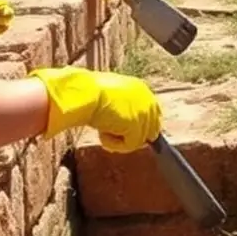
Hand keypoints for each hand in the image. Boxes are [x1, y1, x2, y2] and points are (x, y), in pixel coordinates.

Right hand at [30, 66, 162, 152]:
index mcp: (141, 89)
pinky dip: (114, 144)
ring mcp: (144, 113)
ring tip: (102, 130)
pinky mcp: (137, 126)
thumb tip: (127, 125)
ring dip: (119, 140)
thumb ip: (124, 108)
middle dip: (131, 136)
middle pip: (151, 131)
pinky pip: (130, 146)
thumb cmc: (89, 94)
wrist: (84, 93)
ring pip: (138, 141)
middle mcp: (148, 100)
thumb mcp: (112, 96)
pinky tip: (101, 134)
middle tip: (110, 135)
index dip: (140, 128)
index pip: (152, 115)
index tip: (124, 134)